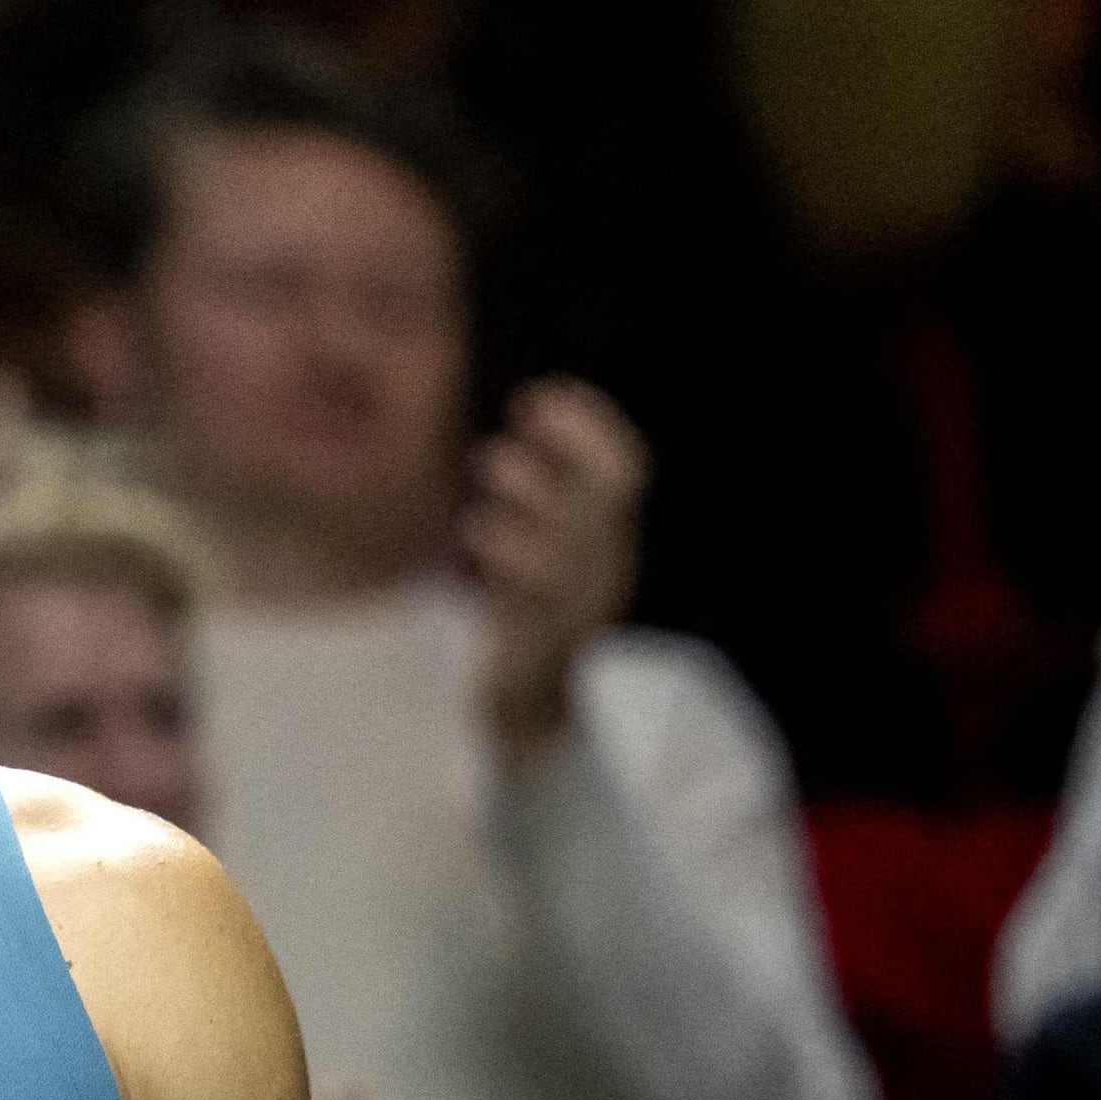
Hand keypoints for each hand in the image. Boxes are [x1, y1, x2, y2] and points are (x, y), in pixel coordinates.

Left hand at [465, 380, 646, 761]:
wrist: (532, 705)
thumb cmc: (526, 604)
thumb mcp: (536, 535)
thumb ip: (534, 484)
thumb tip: (528, 407)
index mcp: (604, 534)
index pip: (621, 470)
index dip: (588, 427)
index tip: (544, 394)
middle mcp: (603, 565)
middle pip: (609, 496)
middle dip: (571, 444)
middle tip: (524, 409)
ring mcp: (578, 606)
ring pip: (575, 541)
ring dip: (535, 492)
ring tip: (492, 461)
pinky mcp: (544, 641)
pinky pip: (540, 595)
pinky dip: (514, 552)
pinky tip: (479, 528)